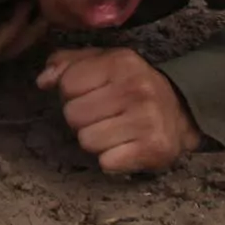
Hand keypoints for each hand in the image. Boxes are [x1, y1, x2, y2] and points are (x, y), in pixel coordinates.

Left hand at [37, 48, 202, 173]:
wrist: (182, 112)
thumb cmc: (131, 86)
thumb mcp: (103, 63)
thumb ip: (67, 64)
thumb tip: (43, 81)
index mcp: (121, 63)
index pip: (68, 84)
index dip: (72, 93)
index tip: (91, 94)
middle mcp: (136, 88)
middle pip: (74, 115)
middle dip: (82, 119)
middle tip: (103, 115)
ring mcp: (147, 119)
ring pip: (86, 141)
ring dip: (96, 140)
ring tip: (114, 131)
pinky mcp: (154, 148)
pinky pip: (106, 162)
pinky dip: (111, 159)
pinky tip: (124, 147)